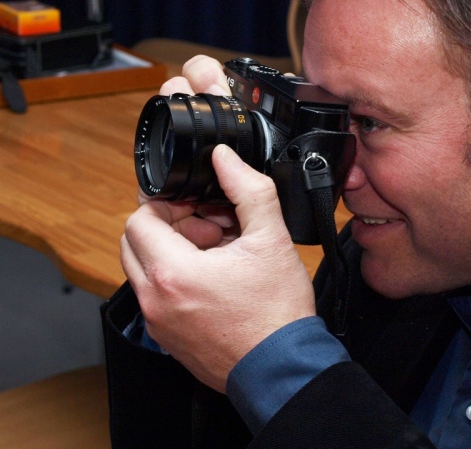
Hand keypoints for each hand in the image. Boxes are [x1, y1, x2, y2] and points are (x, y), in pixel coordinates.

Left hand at [122, 55, 315, 392]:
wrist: (281, 367)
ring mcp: (159, 323)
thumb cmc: (277, 311)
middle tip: (207, 227)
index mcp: (172, 272)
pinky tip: (217, 280)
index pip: (138, 220)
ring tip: (217, 253)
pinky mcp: (168, 339)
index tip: (195, 205)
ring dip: (171, 253)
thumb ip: (247, 189)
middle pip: (133, 244)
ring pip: (143, 272)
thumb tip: (225, 159)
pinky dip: (176, 280)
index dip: (166, 204)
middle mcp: (154, 299)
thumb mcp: (271, 238)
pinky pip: (156, 298)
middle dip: (167, 226)